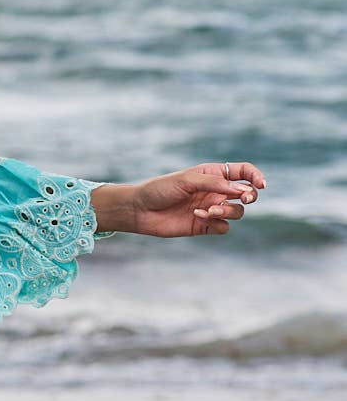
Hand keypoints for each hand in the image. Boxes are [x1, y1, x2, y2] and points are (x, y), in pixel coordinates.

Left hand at [127, 162, 266, 237]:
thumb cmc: (161, 189)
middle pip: (246, 194)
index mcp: (213, 174)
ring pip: (237, 212)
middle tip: (243, 198)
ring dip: (228, 211)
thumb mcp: (188, 180)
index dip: (256, 177)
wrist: (140, 210)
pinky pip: (223, 227)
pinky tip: (198, 217)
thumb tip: (241, 189)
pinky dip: (216, 222)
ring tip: (209, 210)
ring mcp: (211, 209)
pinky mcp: (205, 226)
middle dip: (249, 196)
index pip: (243, 173)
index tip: (261, 185)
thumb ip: (215, 183)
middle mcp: (215, 191)